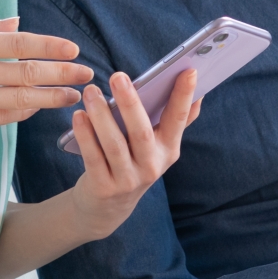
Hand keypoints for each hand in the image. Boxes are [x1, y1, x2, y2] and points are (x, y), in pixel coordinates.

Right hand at [0, 17, 91, 143]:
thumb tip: (18, 22)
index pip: (19, 42)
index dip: (50, 46)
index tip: (74, 49)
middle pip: (27, 72)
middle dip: (63, 73)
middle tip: (87, 74)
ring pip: (20, 99)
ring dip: (52, 98)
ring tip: (74, 97)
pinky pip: (3, 118)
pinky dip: (25, 112)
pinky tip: (40, 109)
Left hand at [66, 69, 201, 241]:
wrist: (107, 208)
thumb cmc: (132, 163)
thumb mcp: (157, 147)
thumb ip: (175, 121)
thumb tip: (198, 93)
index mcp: (168, 150)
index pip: (178, 120)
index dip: (184, 97)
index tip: (189, 71)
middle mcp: (151, 167)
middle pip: (141, 132)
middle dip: (131, 103)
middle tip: (118, 76)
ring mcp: (128, 180)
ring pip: (114, 144)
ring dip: (102, 116)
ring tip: (91, 91)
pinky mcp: (103, 187)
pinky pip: (93, 157)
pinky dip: (85, 135)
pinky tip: (79, 116)